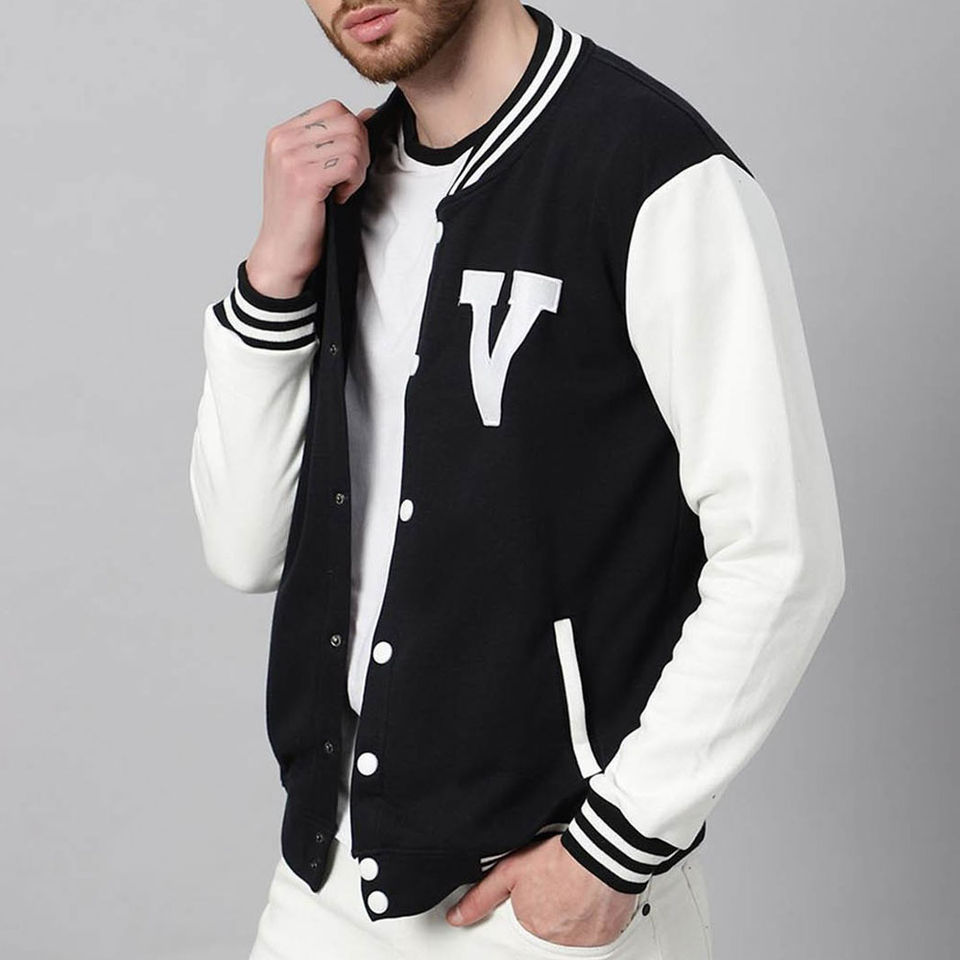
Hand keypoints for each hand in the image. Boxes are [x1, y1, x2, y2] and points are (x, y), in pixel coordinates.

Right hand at [246, 99, 376, 297]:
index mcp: (283, 133)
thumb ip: (334, 140)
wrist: (283, 252)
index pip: (335, 108)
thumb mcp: (314, 169)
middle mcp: (283, 140)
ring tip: (341, 190)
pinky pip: (351, 163)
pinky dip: (353, 183)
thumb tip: (366, 114)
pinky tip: (339, 198)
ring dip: (357, 170)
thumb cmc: (300, 216)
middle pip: (348, 121)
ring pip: (353, 142)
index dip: (352, 135)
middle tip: (348, 179)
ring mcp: (291, 158)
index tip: (343, 164)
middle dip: (360, 151)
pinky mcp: (305, 178)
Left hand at [445, 834, 640, 947]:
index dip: (533, 900)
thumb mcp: (510, 870)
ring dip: (572, 911)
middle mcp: (556, 939)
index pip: (527, 920)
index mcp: (531, 926)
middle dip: (552, 905)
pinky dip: (594, 913)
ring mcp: (582, 939)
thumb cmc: (560, 858)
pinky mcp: (606, 934)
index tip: (542, 887)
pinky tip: (592, 893)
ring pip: (573, 928)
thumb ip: (481, 896)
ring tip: (575, 884)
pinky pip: (597, 928)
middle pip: (550, 924)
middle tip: (559, 881)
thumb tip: (457, 916)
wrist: (601, 853)